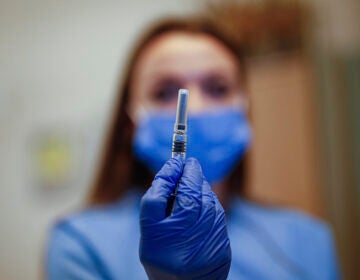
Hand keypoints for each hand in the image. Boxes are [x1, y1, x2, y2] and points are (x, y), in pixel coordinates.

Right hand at [139, 157, 230, 279]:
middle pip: (201, 194)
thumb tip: (172, 169)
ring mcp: (216, 242)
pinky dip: (209, 208)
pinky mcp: (224, 249)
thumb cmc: (159, 257)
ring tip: (189, 193)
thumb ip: (155, 197)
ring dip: (201, 193)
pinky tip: (199, 211)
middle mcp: (203, 234)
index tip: (181, 159)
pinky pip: (218, 218)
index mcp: (182, 227)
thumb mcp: (148, 228)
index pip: (188, 189)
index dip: (186, 172)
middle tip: (186, 170)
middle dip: (193, 180)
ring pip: (212, 204)